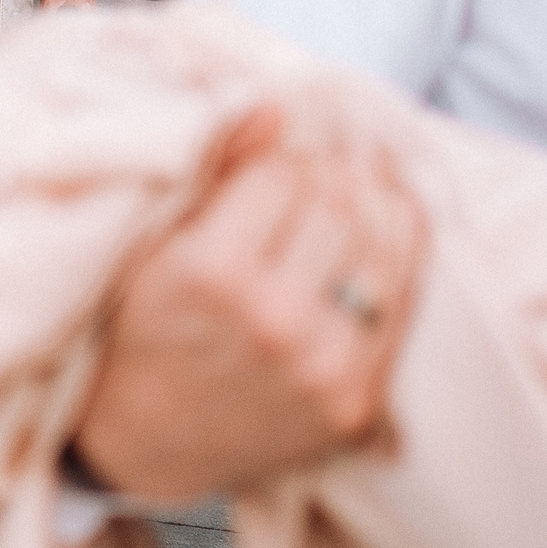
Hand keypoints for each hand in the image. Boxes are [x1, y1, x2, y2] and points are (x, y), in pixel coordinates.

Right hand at [74, 104, 421, 499]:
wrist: (147, 441)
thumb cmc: (142, 331)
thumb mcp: (151, 246)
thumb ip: (213, 173)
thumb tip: (273, 106)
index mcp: (209, 276)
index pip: (283, 172)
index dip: (289, 141)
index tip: (289, 129)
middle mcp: (274, 322)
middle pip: (339, 200)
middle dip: (337, 160)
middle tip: (332, 138)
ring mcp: (325, 366)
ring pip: (382, 241)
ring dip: (378, 192)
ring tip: (364, 168)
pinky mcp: (360, 399)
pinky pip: (403, 297)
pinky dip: (403, 245)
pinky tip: (389, 214)